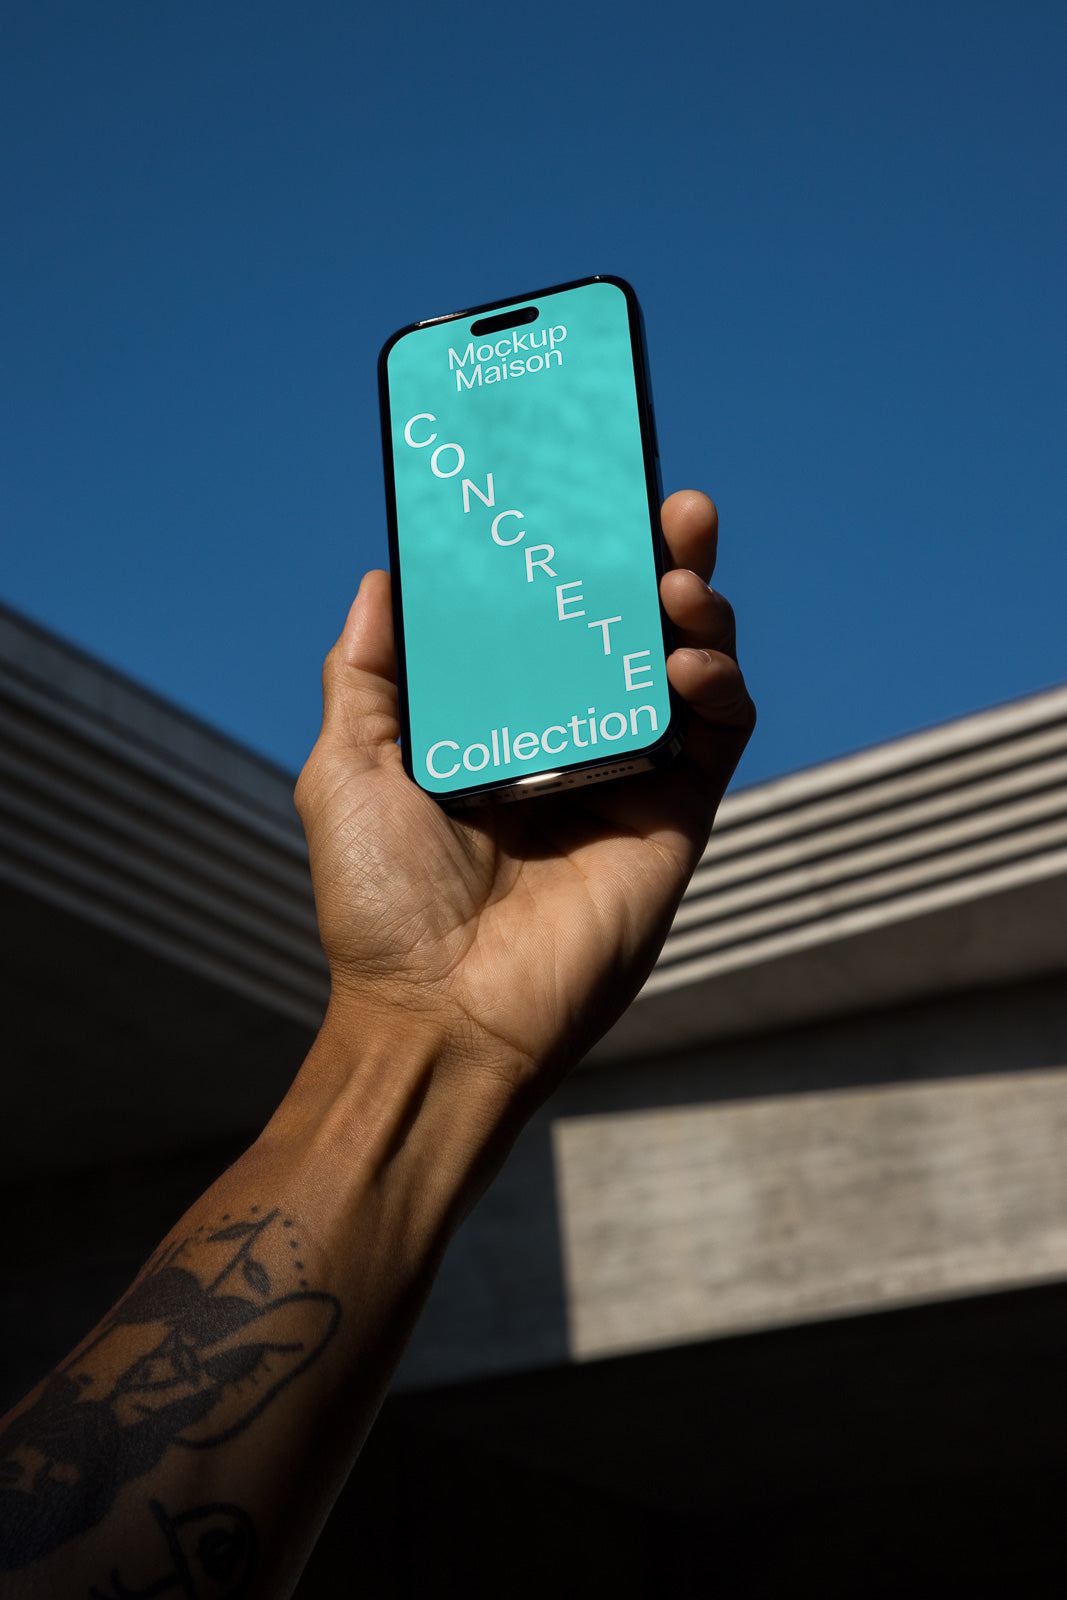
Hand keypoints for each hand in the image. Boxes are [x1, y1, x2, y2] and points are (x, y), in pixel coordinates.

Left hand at [294, 490, 754, 1095]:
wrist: (441, 1014)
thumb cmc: (381, 902)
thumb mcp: (346, 767)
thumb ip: (366, 673)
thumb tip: (383, 573)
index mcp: (498, 720)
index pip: (549, 615)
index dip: (575, 554)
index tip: (584, 490)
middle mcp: (569, 737)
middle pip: (631, 626)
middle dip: (660, 559)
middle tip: (672, 510)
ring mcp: (628, 775)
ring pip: (690, 666)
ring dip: (698, 612)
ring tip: (678, 585)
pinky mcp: (675, 818)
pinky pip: (721, 733)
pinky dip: (721, 686)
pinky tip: (688, 666)